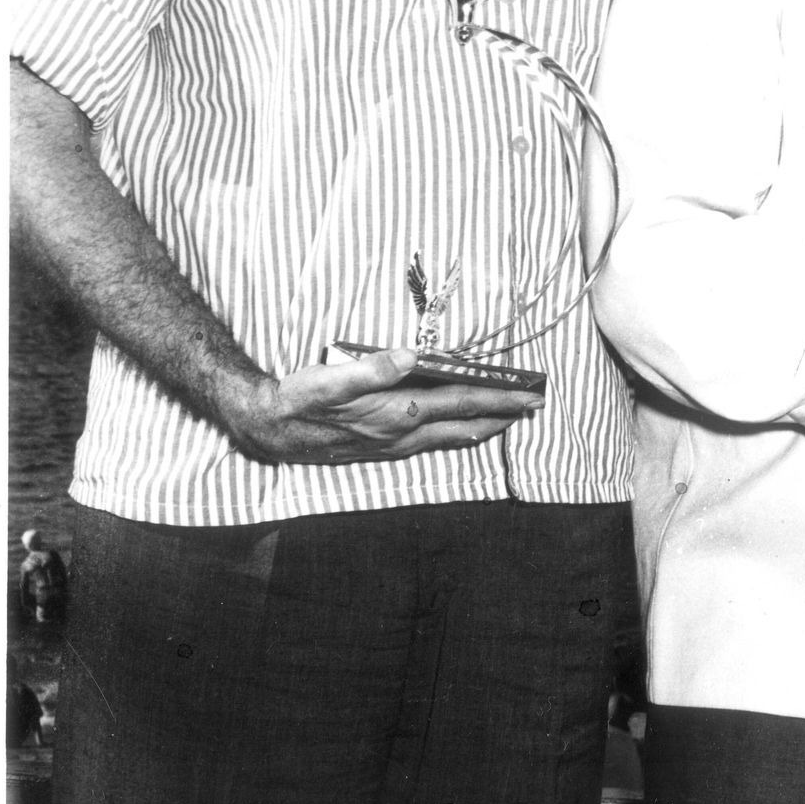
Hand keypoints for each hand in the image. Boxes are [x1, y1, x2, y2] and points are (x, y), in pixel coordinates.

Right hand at [223, 348, 540, 465]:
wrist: (267, 431)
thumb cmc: (298, 401)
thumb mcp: (330, 379)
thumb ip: (371, 368)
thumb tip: (411, 356)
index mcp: (399, 415)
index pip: (462, 403)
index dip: (500, 399)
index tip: (532, 394)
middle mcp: (403, 435)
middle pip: (466, 424)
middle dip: (504, 414)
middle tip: (537, 405)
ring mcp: (394, 445)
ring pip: (452, 436)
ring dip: (484, 425)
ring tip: (510, 417)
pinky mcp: (383, 447)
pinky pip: (433, 441)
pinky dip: (457, 432)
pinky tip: (461, 428)